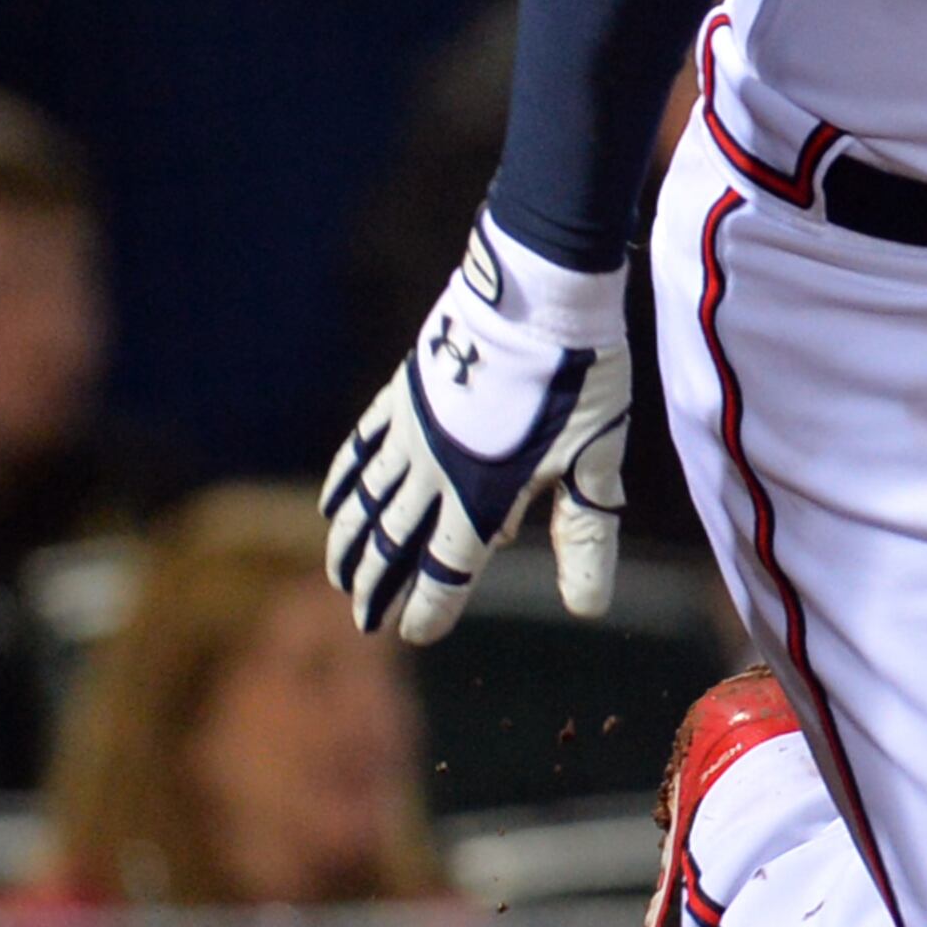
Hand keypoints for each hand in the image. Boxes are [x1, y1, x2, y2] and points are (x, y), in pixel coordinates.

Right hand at [324, 213, 630, 643]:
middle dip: (377, 586)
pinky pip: (361, 449)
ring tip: (338, 576)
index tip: (411, 634)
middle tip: (362, 621)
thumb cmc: (579, 379)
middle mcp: (435, 472)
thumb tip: (585, 608)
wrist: (540, 292)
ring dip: (351, 544)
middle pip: (394, 543)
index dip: (429, 607)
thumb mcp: (594, 460)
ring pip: (368, 502)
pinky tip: (331, 504)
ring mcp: (412, 432)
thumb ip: (584, 535)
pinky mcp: (403, 394)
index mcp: (482, 497)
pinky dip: (343, 483)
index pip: (446, 570)